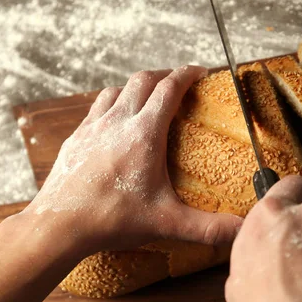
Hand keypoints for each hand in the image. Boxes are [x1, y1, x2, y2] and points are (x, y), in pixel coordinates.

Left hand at [21, 66, 243, 253]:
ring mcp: (94, 126)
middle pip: (143, 80)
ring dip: (137, 86)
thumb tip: (241, 230)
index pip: (169, 88)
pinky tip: (116, 119)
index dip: (187, 74)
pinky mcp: (77, 136)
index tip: (200, 72)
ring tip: (149, 97)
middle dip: (165, 75)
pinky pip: (97, 106)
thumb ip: (208, 227)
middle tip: (179, 82)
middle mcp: (118, 121)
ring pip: (118, 89)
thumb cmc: (111, 219)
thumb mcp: (166, 222)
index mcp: (144, 133)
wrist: (59, 225)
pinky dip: (113, 102)